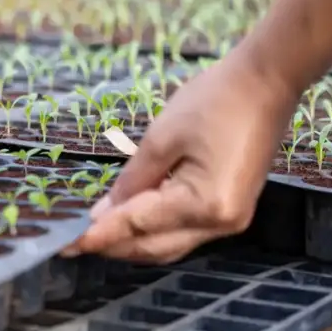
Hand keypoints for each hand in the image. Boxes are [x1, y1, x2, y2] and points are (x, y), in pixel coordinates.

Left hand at [63, 50, 299, 263]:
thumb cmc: (215, 101)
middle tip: (72, 241)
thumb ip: (131, 181)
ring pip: (169, 244)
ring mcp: (230, 221)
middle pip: (155, 247)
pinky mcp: (230, 210)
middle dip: (113, 245)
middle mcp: (220, 223)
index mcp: (205, 204)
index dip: (99, 235)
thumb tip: (103, 213)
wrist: (265, 83)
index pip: (138, 226)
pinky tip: (129, 221)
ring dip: (131, 241)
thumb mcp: (161, 138)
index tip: (66, 243)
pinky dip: (154, 230)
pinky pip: (184, 231)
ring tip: (94, 234)